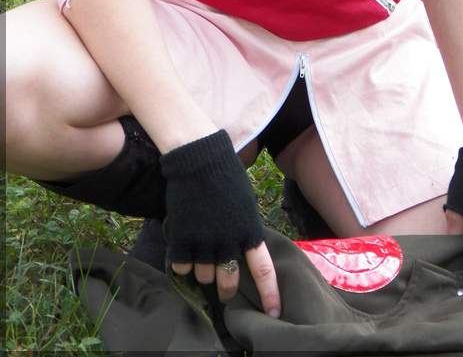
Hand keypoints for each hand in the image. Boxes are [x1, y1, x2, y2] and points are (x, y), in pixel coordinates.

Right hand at [159, 129, 280, 315]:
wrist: (199, 158)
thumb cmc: (226, 175)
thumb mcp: (246, 203)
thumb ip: (246, 229)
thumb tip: (244, 248)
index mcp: (249, 231)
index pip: (264, 270)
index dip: (269, 293)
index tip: (273, 310)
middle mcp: (228, 242)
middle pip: (230, 280)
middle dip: (227, 289)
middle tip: (225, 291)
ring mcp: (203, 242)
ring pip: (204, 276)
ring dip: (203, 271)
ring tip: (201, 253)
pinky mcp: (181, 239)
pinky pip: (181, 267)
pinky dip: (183, 263)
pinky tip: (185, 247)